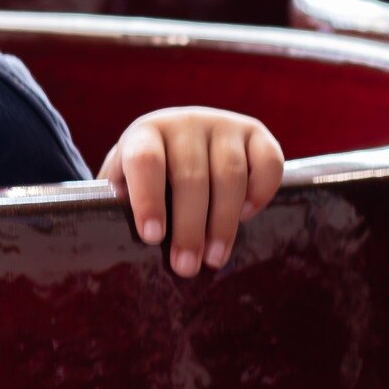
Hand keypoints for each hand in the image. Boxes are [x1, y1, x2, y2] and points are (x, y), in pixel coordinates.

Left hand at [100, 109, 283, 280]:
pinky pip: (268, 162)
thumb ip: (121, 205)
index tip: (153, 238)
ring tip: (214, 258)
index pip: (145, 161)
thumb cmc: (147, 176)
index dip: (149, 199)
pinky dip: (261, 192)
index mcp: (144, 134)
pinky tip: (245, 217)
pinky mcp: (255, 132)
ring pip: (230, 174)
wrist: (176, 139)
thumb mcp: (126, 183)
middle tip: (186, 266)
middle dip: (189, 228)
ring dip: (223, 222)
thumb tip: (121, 246)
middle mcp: (184, 122)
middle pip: (190, 176)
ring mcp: (222, 124)